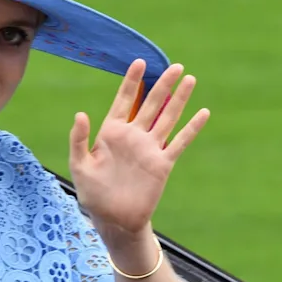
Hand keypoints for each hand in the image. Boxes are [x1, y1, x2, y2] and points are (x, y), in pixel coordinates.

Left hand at [68, 59, 208, 238]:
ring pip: (167, 117)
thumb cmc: (93, 194)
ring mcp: (149, 148)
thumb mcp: (80, 166)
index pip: (123, 100)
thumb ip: (79, 140)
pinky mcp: (162, 163)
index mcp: (111, 133)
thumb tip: (81, 113)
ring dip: (178, 99)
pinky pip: (179, 142)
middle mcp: (133, 136)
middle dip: (162, 84)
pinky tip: (203, 112)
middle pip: (150, 103)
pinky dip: (191, 128)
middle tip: (175, 66)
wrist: (114, 219)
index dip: (131, 81)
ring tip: (189, 79)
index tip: (139, 61)